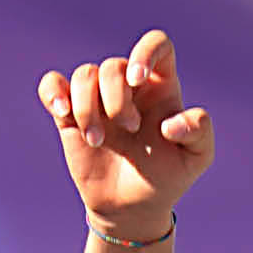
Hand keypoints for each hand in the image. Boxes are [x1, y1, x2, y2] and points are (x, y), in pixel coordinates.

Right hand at [36, 30, 212, 238]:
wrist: (133, 208)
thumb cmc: (168, 177)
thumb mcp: (197, 158)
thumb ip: (199, 131)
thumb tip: (169, 124)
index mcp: (159, 87)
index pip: (156, 45)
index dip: (145, 52)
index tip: (138, 79)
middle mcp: (127, 87)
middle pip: (114, 66)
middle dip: (117, 98)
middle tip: (129, 129)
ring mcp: (98, 99)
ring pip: (84, 75)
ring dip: (87, 108)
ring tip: (97, 141)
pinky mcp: (70, 114)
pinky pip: (53, 85)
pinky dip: (52, 92)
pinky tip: (62, 112)